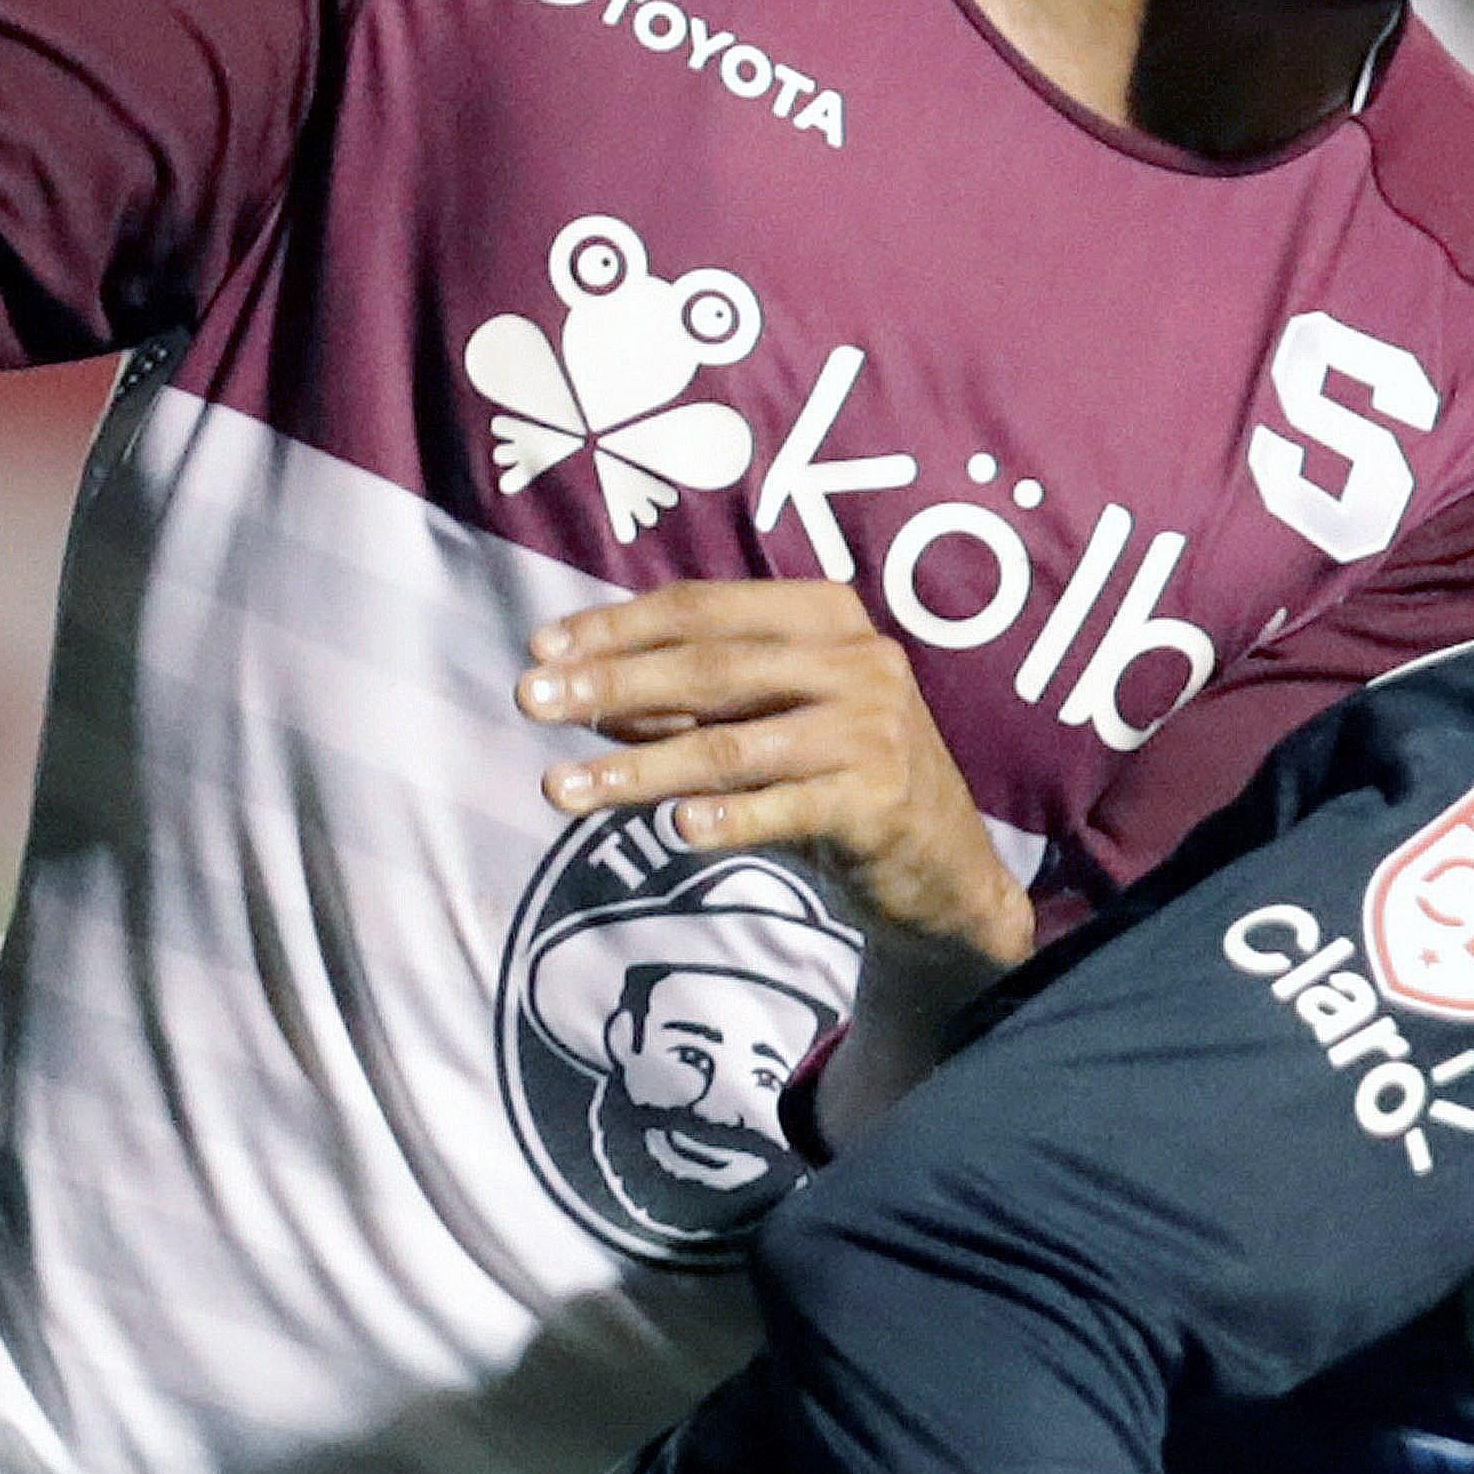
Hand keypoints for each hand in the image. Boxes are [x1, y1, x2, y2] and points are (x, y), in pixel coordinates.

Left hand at [518, 578, 1034, 974]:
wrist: (942, 865)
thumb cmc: (835, 776)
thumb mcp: (767, 721)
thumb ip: (690, 700)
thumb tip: (580, 685)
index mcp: (826, 616)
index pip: (704, 609)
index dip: (618, 626)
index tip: (541, 649)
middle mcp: (859, 660)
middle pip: (713, 668)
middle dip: (613, 684)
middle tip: (531, 701)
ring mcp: (875, 729)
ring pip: (734, 745)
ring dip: (639, 768)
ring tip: (562, 789)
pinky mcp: (882, 799)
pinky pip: (788, 808)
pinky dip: (732, 818)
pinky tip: (676, 828)